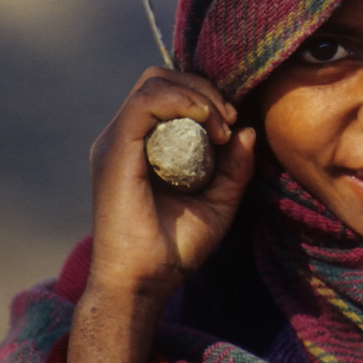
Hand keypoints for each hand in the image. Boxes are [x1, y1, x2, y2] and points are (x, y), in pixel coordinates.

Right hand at [87, 66, 256, 306]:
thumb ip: (235, 167)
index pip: (169, 91)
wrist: (144, 283)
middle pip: (161, 78)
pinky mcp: (114, 151)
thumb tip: (247, 130)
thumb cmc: (176, 248)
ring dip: (196, 94)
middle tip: (229, 117)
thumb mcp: (219, 201)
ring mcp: (116, 142)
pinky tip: (205, 122)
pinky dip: (180, 101)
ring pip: (154, 83)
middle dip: (203, 88)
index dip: (204, 93)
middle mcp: (125, 137)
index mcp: (144, 144)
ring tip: (220, 124)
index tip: (233, 120)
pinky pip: (144, 103)